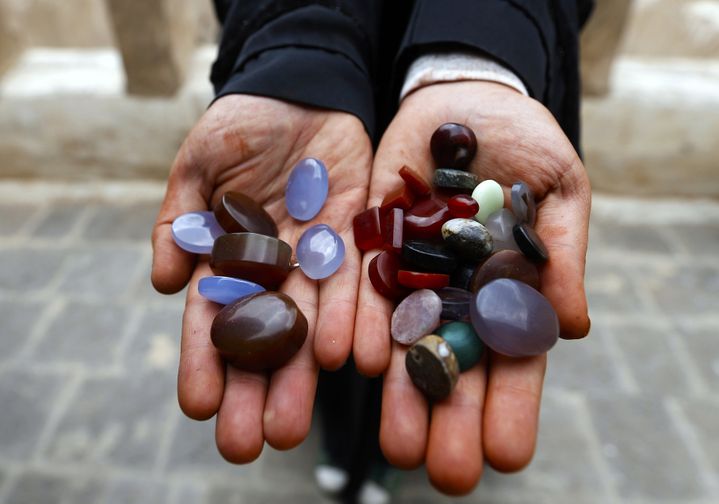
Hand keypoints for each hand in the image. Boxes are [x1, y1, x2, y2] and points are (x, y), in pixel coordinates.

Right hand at [151, 95, 371, 461]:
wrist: (300, 91)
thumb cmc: (240, 126)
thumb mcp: (197, 166)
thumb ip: (178, 220)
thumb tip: (161, 281)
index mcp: (231, 258)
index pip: (213, 318)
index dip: (203, 362)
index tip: (198, 406)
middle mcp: (277, 270)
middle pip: (264, 337)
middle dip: (256, 389)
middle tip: (249, 443)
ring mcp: (318, 257)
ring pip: (311, 323)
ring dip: (303, 373)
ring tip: (292, 421)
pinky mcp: (359, 235)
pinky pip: (357, 281)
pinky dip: (352, 318)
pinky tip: (347, 359)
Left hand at [353, 81, 590, 493]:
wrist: (464, 101)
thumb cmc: (525, 144)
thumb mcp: (557, 190)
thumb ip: (560, 254)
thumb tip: (574, 325)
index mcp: (507, 292)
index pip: (512, 362)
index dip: (512, 408)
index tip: (509, 456)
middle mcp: (455, 296)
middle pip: (455, 367)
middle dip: (452, 419)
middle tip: (446, 473)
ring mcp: (412, 275)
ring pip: (406, 344)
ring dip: (404, 394)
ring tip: (401, 444)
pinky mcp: (373, 246)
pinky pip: (367, 291)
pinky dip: (367, 326)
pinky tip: (363, 365)